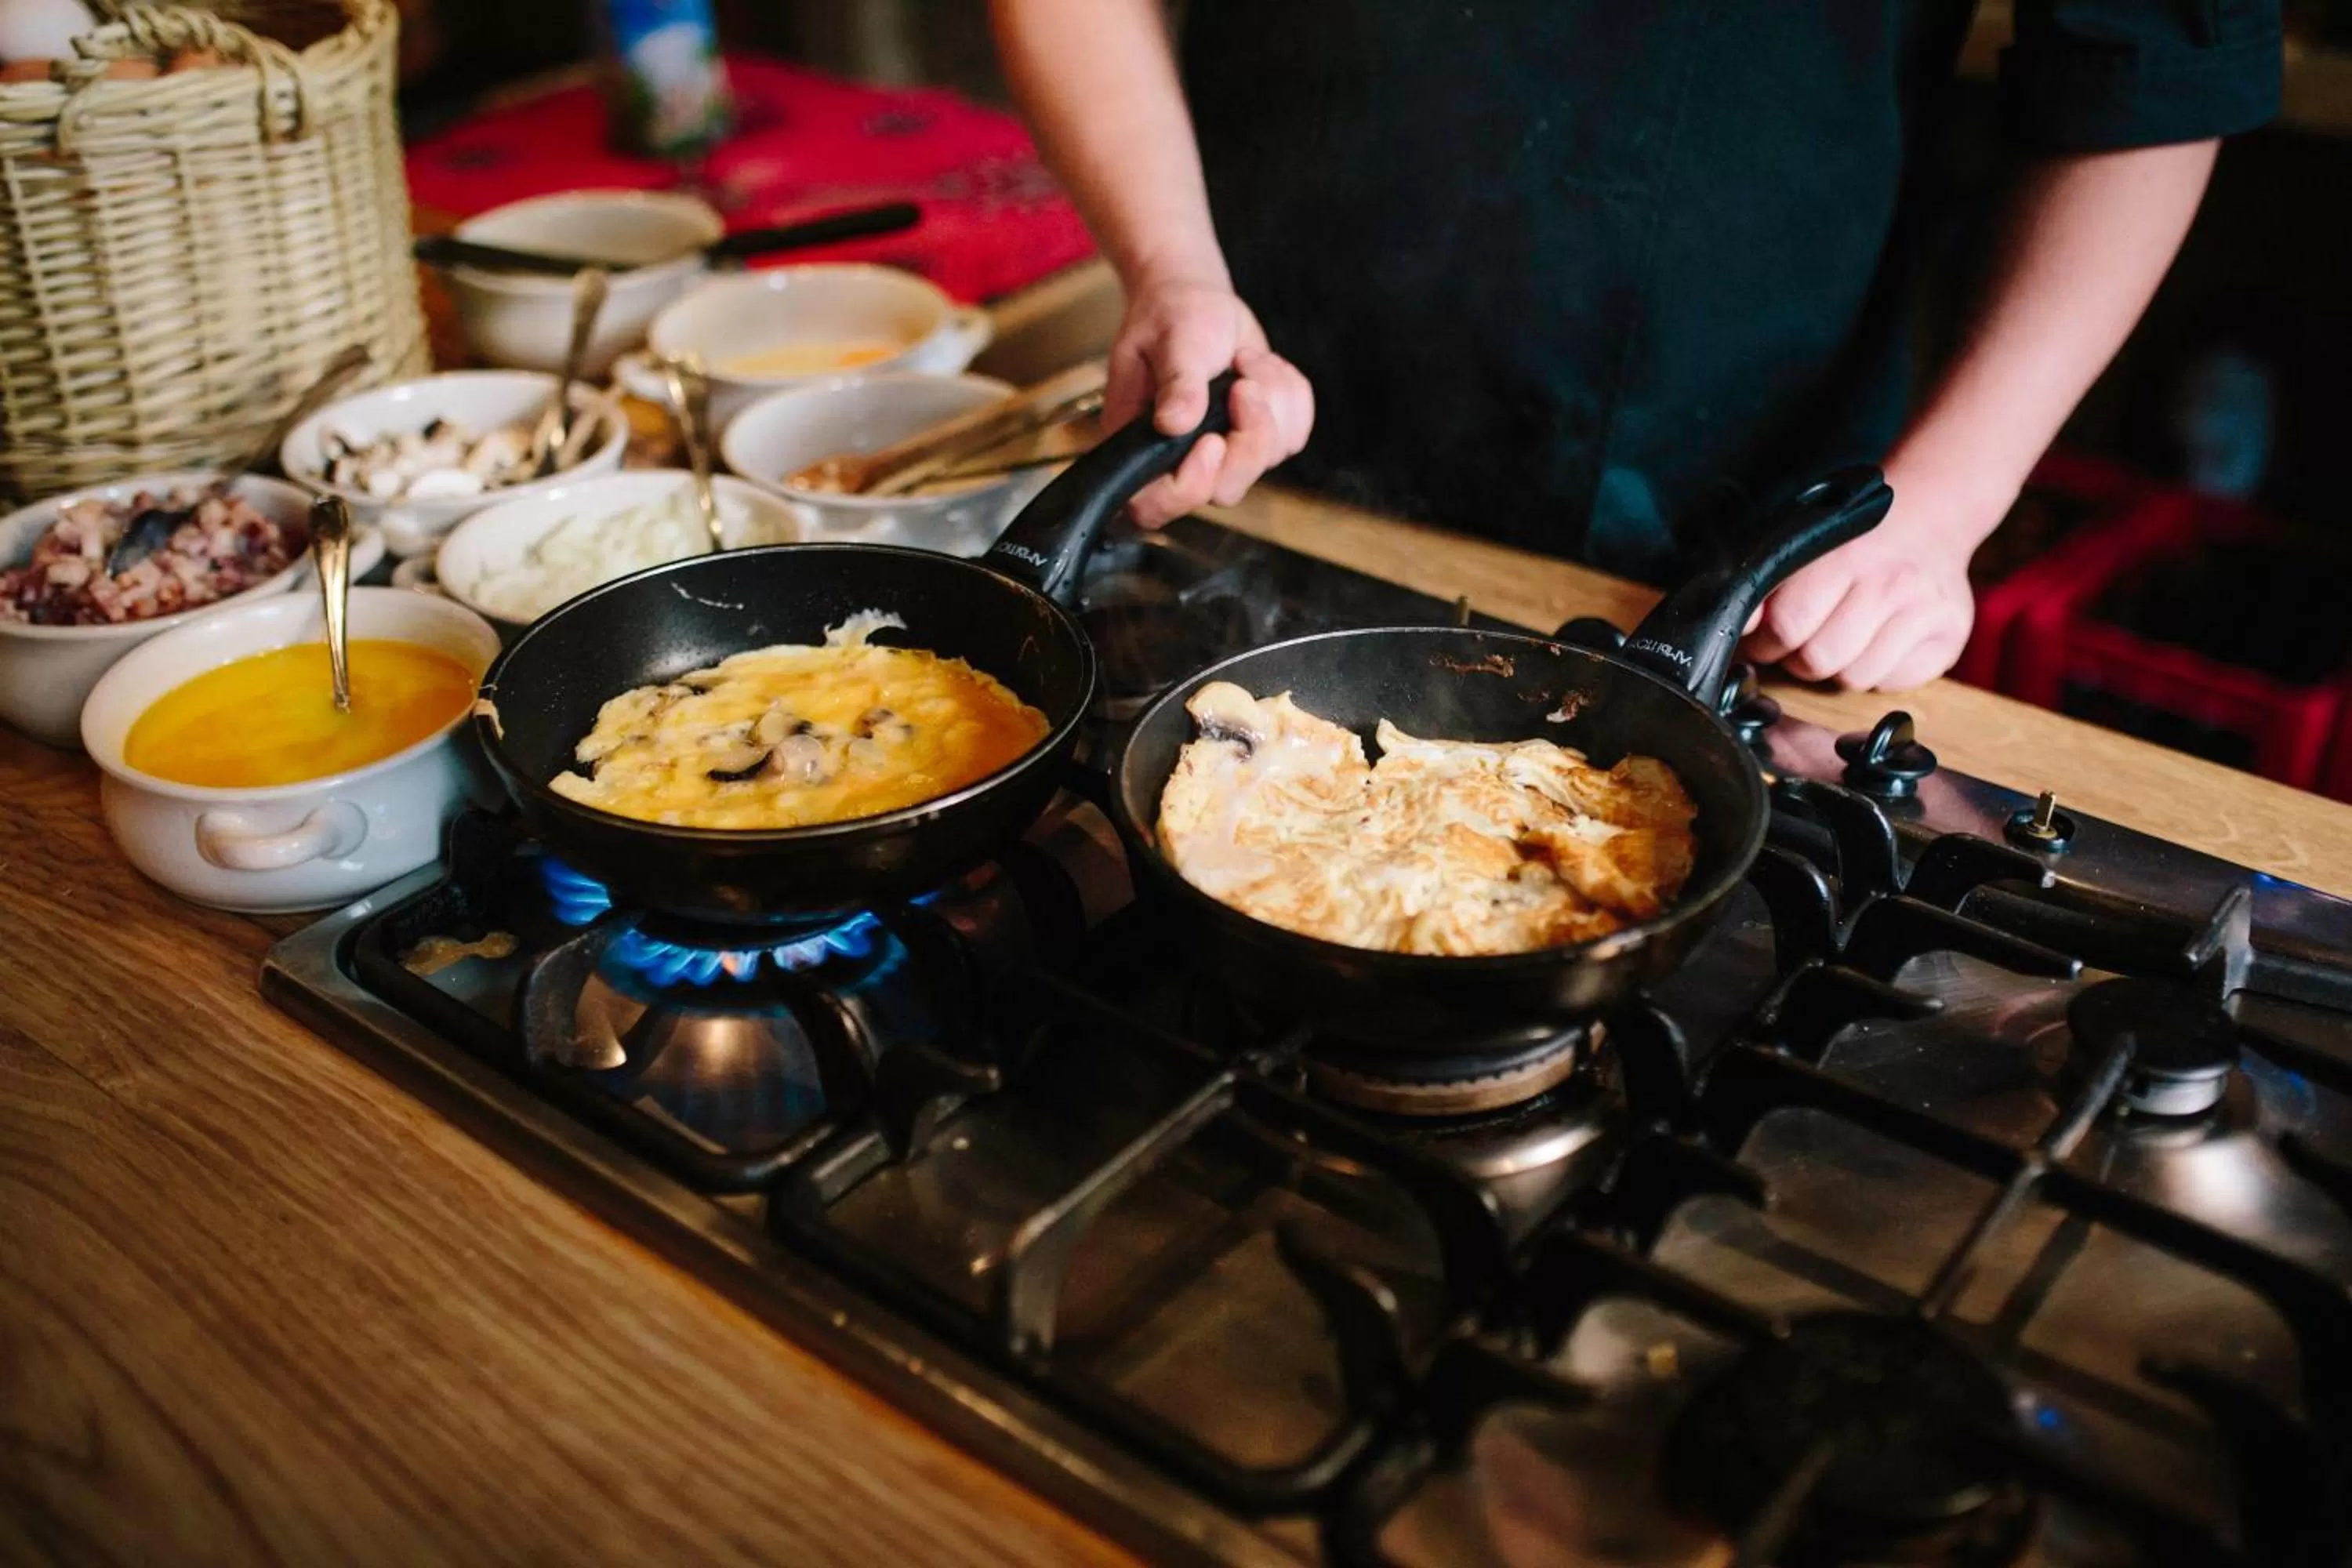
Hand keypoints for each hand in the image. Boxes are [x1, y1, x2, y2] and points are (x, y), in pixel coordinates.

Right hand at [1105, 272, 1313, 526]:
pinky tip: (1260, 367)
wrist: (1196, 303)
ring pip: (1269, 458)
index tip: (1212, 440)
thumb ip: (1176, 381)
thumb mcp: (1170, 339)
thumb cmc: (1170, 317)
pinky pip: (1295, 434)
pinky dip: (1290, 393)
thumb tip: (1176, 422)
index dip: (1190, 485)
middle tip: (1243, 384)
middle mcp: (1179, 460)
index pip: (1154, 505)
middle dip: (1250, 435)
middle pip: (1226, 489)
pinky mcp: (1259, 440)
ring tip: (1245, 361)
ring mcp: (1225, 454)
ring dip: (1272, 399)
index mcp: (1139, 444)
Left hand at [1741, 492, 1980, 691]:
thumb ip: (1767, 582)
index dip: (1766, 642)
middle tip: (1804, 640)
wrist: (1929, 513)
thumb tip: (1740, 626)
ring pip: (1854, 678)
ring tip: (1842, 638)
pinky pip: (1891, 683)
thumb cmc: (1855, 535)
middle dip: (1799, 658)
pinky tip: (1878, 642)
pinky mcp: (1950, 635)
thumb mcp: (1805, 543)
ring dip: (1838, 667)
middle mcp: (1892, 583)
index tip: (1767, 638)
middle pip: (1819, 660)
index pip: (1788, 626)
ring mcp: (1926, 611)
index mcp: (1847, 556)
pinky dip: (1876, 672)